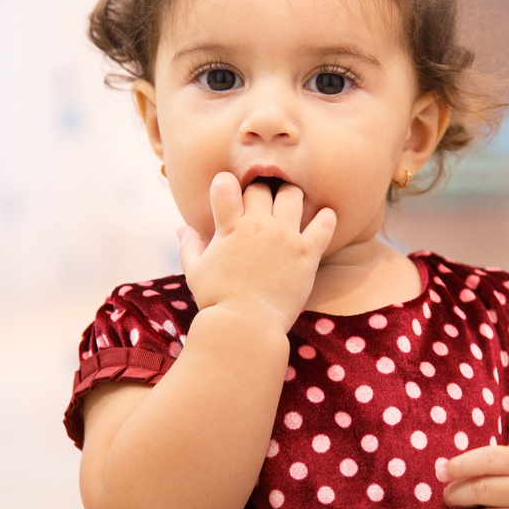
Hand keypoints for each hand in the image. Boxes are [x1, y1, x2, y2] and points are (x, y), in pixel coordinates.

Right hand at [177, 172, 335, 331]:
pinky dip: (326, 217)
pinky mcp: (307, 253)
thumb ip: (189, 246)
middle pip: (262, 187)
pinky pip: (324, 224)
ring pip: (293, 196)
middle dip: (260, 191)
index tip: (228, 192)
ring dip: (290, 196)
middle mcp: (259, 225)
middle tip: (262, 204)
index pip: (225, 184)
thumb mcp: (195, 271)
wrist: (246, 325)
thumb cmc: (217, 300)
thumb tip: (181, 229)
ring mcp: (285, 237)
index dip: (225, 183)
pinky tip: (324, 216)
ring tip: (290, 206)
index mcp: (230, 227)